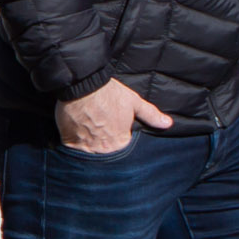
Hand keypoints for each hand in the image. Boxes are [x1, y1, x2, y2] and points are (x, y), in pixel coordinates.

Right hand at [56, 78, 172, 155]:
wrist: (83, 85)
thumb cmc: (109, 93)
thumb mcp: (133, 102)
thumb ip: (150, 115)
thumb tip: (167, 124)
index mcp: (122, 142)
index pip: (122, 148)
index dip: (118, 138)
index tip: (113, 130)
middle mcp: (105, 149)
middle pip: (105, 153)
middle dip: (103, 145)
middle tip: (99, 130)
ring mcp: (87, 148)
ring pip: (89, 153)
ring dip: (89, 146)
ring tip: (87, 131)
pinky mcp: (70, 143)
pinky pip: (74, 150)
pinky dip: (75, 144)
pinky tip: (75, 133)